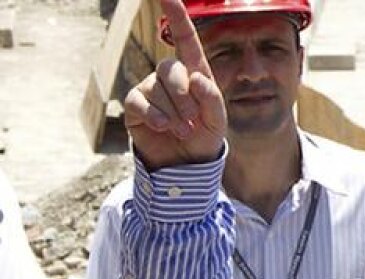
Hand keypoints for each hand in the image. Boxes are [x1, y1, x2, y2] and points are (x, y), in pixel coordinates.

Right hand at [124, 0, 225, 169]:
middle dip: (183, 98)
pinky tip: (162, 127)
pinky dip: (154, 116)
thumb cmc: (205, 137)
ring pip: (156, 89)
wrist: (186, 164)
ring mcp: (150, 88)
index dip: (177, 17)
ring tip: (183, 131)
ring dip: (173, 114)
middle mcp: (170, 77)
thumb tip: (196, 77)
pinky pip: (139, 102)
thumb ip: (212, 98)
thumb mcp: (218, 121)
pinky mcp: (135, 105)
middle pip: (170, 69)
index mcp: (194, 73)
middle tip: (192, 122)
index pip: (186, 40)